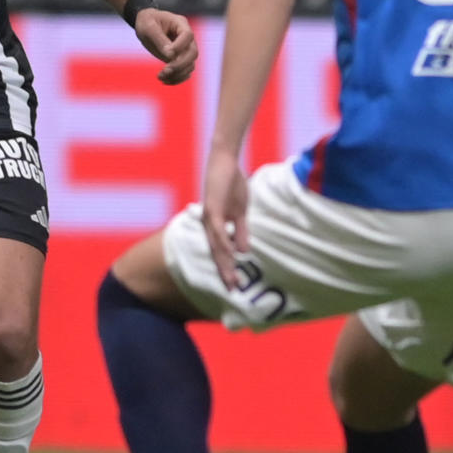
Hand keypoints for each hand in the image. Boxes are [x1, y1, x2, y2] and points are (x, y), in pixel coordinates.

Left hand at [134, 8, 197, 84]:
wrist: (145, 24)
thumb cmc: (146, 21)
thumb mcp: (149, 27)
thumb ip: (159, 39)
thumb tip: (170, 56)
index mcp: (180, 23)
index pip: (188, 35)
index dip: (180, 46)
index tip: (167, 53)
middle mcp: (186, 38)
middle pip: (193, 53)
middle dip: (180, 64)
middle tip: (165, 70)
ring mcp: (184, 49)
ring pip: (190, 65)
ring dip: (177, 74)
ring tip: (160, 77)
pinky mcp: (180, 59)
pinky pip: (184, 72)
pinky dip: (176, 79)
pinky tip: (164, 81)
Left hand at [201, 147, 250, 286]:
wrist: (225, 162)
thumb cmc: (231, 184)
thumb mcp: (240, 212)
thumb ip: (240, 231)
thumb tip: (244, 251)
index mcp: (215, 226)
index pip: (220, 252)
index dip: (226, 269)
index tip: (233, 285)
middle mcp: (208, 225)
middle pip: (216, 253)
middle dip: (224, 272)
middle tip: (232, 290)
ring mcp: (209, 217)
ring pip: (216, 246)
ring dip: (224, 263)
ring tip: (232, 279)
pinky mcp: (212, 208)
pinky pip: (218, 229)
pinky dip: (224, 243)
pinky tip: (231, 255)